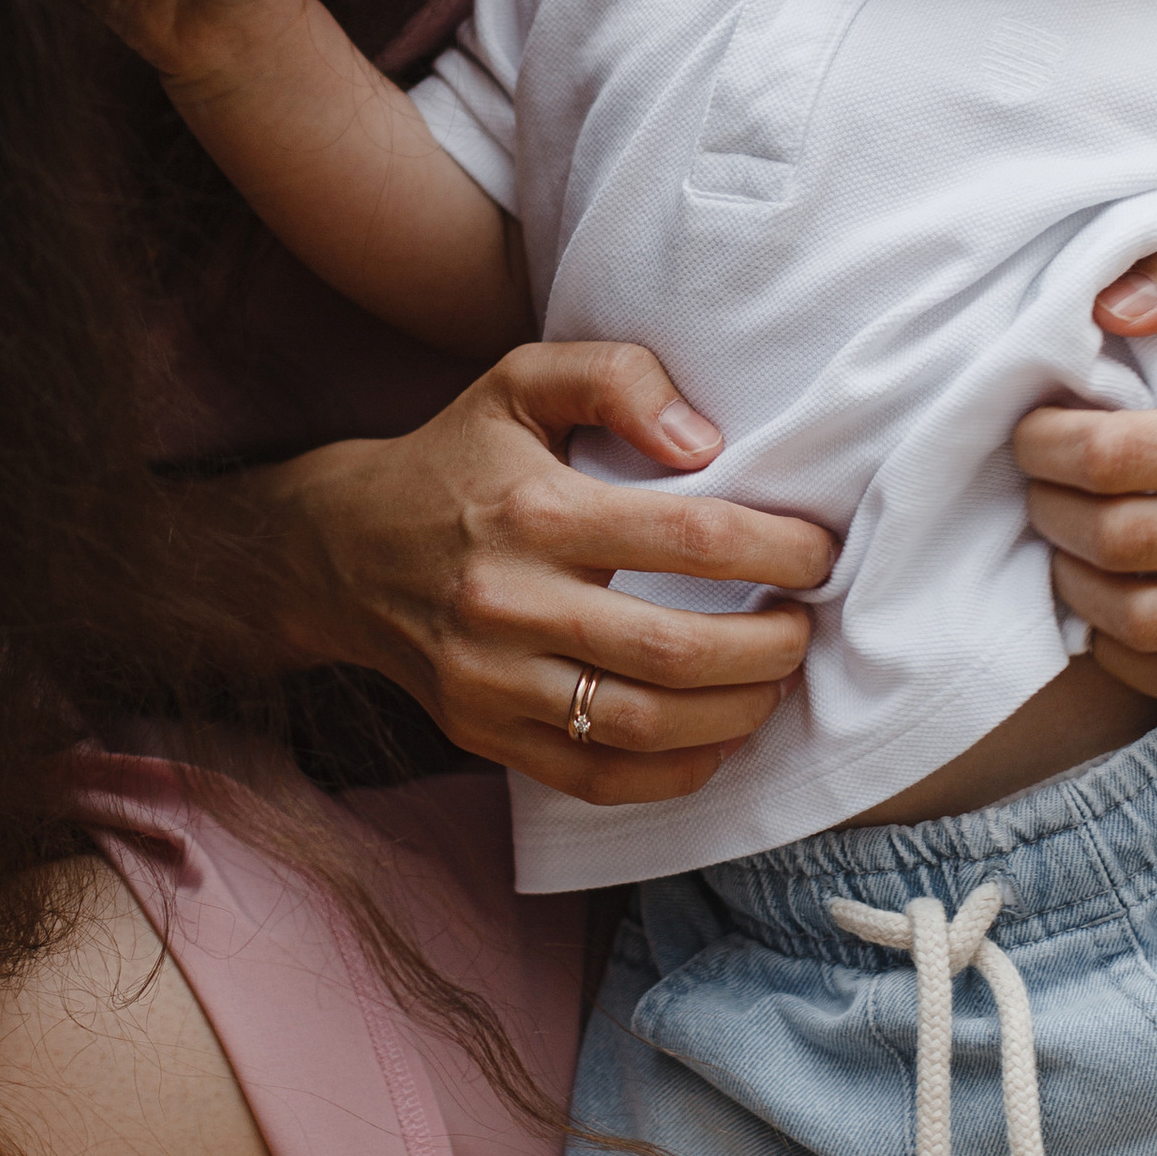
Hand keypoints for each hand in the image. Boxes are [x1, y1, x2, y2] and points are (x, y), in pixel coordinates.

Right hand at [250, 344, 834, 804]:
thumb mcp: (522, 381)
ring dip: (736, 712)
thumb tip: (705, 442)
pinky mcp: (483, 733)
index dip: (777, 550)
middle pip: (676, 650)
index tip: (817, 553)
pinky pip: (597, 778)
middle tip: (805, 626)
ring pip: (644, 725)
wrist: (339, 551)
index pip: (689, 538)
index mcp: (535, 511)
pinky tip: (718, 739)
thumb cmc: (456, 460)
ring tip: (774, 681)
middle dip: (770, 646)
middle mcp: (510, 603)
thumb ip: (618, 377)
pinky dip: (675, 773)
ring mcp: (492, 680)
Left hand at [1012, 229, 1156, 704]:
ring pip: (1139, 619)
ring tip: (1067, 542)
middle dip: (1051, 513)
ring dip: (1076, 583)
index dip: (1044, 445)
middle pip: (1118, 542)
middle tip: (1039, 489)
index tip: (1030, 433)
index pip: (1111, 457)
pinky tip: (1113, 597)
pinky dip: (1122, 647)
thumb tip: (1108, 308)